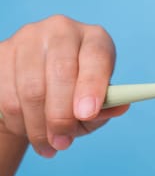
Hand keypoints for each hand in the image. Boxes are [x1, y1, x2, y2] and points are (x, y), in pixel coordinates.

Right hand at [0, 15, 128, 157]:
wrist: (38, 87)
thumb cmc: (77, 95)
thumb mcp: (98, 102)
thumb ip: (108, 108)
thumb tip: (121, 107)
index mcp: (95, 38)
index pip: (96, 56)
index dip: (92, 86)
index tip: (87, 114)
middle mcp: (63, 30)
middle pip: (60, 72)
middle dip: (60, 115)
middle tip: (62, 143)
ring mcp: (29, 37)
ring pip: (30, 88)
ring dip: (37, 125)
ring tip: (48, 145)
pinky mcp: (3, 51)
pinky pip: (6, 93)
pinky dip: (17, 120)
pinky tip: (28, 131)